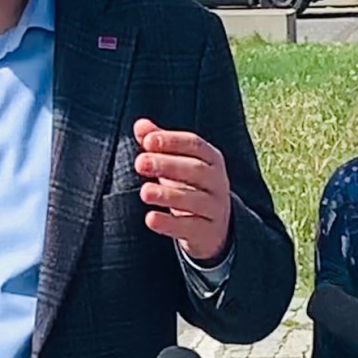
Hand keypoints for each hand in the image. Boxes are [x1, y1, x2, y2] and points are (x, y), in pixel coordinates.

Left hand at [133, 118, 231, 261]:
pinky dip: (170, 224)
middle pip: (196, 170)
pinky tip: (150, 219)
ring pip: (195, 200)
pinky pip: (190, 228)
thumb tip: (140, 125)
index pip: (195, 145)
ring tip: (144, 192)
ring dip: (168, 195)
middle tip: (140, 163)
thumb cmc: (189, 186)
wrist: (213, 228)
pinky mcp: (207, 233)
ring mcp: (215, 208)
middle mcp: (218, 182)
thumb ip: (160, 143)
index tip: (148, 140)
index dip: (172, 141)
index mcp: (212, 159)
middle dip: (167, 165)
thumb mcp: (177, 163)